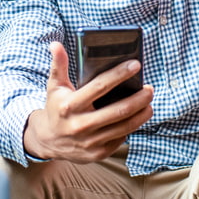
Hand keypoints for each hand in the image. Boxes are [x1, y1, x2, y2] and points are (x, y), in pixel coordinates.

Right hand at [22, 42, 152, 162]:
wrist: (48, 141)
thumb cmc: (56, 108)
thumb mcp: (54, 86)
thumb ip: (58, 65)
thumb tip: (56, 44)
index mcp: (70, 106)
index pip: (99, 87)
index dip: (119, 74)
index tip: (136, 65)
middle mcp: (80, 125)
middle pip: (118, 111)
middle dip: (139, 99)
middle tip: (150, 89)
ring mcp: (90, 142)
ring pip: (124, 127)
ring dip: (141, 114)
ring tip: (148, 102)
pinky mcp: (98, 153)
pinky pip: (121, 138)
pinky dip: (131, 127)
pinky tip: (137, 117)